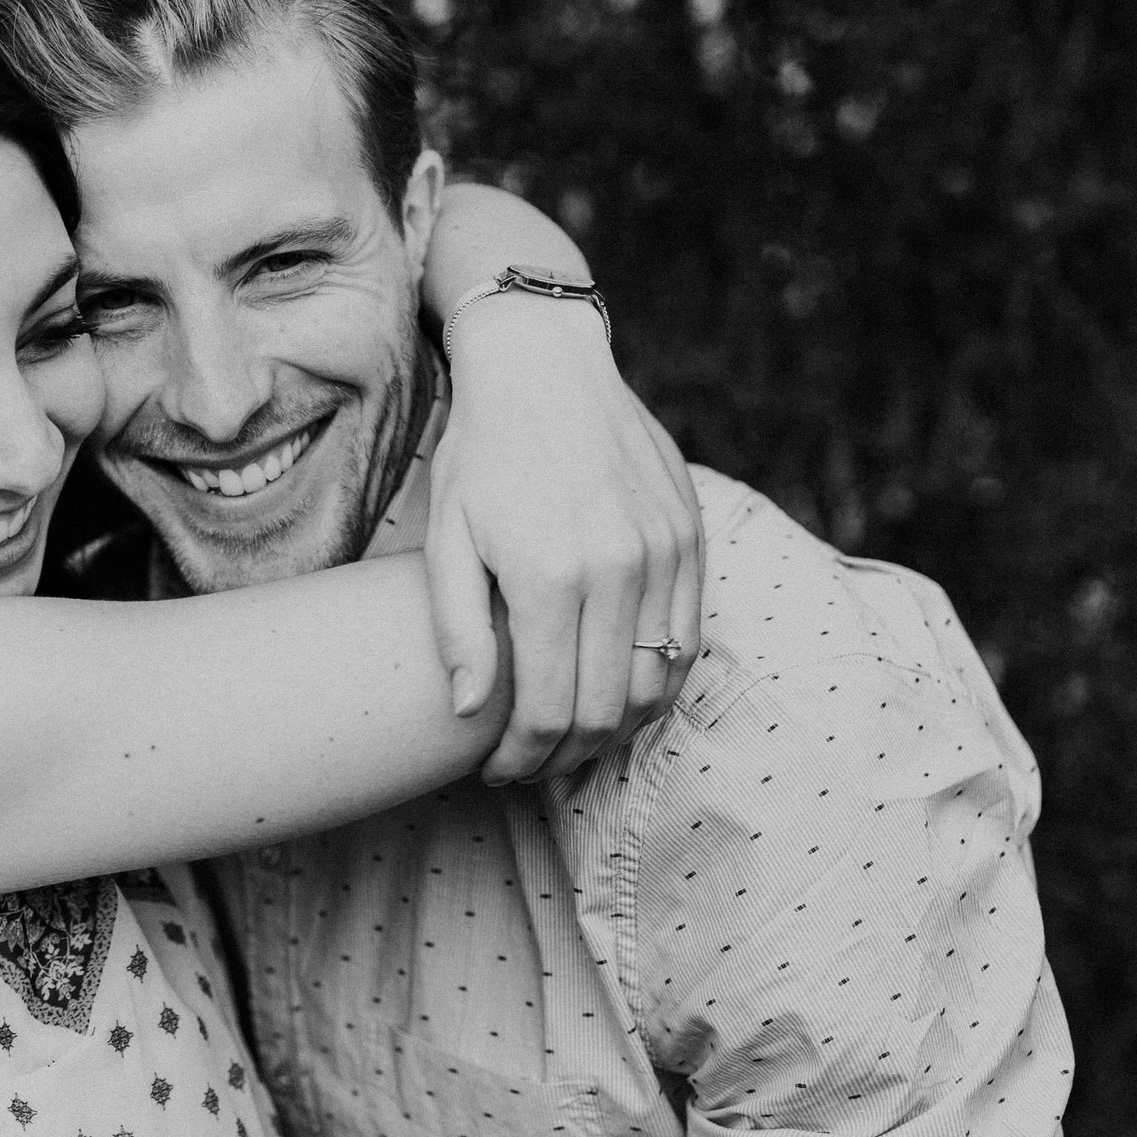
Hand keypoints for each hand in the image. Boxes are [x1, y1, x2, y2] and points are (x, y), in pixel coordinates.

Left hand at [425, 295, 702, 782]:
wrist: (545, 367)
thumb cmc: (481, 454)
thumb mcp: (446, 536)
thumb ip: (458, 629)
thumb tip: (470, 711)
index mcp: (549, 577)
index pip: (549, 710)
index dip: (523, 757)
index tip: (498, 769)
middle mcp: (618, 570)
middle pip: (606, 710)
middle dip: (566, 756)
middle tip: (531, 765)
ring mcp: (665, 554)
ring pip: (656, 684)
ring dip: (616, 728)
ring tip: (572, 736)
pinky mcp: (691, 538)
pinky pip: (688, 638)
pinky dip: (657, 681)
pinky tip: (617, 689)